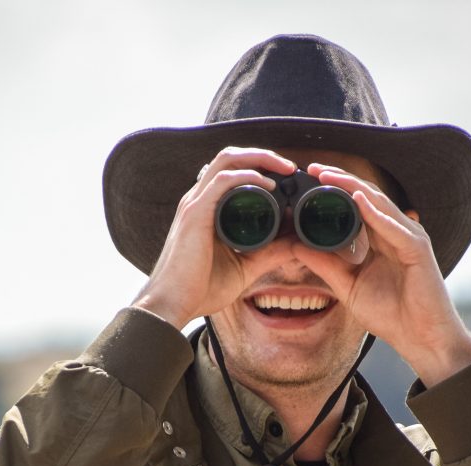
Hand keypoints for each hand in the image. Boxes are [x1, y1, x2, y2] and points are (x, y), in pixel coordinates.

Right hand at [132, 147, 295, 328]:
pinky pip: (223, 182)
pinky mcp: (195, 213)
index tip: (289, 178)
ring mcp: (195, 203)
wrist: (172, 304)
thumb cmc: (199, 288)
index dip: (260, 167)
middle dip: (263, 155)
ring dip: (259, 158)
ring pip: (227, 160)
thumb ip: (270, 254)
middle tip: (290, 167)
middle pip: (231, 157)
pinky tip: (268, 185)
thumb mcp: (245, 267)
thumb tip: (298, 244)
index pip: (233, 171)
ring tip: (285, 168)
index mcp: (207, 208)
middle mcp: (199, 199)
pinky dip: (248, 176)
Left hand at [292, 163, 470, 386]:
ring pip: (379, 203)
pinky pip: (395, 226)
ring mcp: (409, 237)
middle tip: (312, 167)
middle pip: (366, 195)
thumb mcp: (348, 286)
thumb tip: (295, 246)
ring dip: (353, 186)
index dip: (333, 188)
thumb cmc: (391, 314)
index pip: (355, 203)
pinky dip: (376, 212)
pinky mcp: (419, 250)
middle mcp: (396, 231)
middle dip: (339, 179)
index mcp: (380, 237)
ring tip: (328, 175)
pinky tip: (357, 200)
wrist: (421, 340)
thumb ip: (325, 265)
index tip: (306, 178)